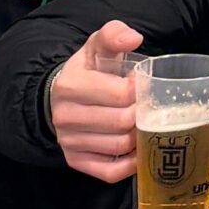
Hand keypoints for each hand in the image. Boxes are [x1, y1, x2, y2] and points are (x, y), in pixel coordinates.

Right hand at [46, 21, 142, 182]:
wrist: (60, 97)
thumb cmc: (88, 72)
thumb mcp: (97, 48)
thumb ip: (113, 36)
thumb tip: (133, 37)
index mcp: (70, 86)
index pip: (121, 94)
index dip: (140, 90)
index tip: (142, 86)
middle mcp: (64, 116)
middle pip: (123, 123)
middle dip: (143, 115)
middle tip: (149, 108)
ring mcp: (69, 142)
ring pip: (119, 148)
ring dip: (140, 138)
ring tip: (144, 125)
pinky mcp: (76, 161)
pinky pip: (110, 172)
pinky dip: (130, 165)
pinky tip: (137, 150)